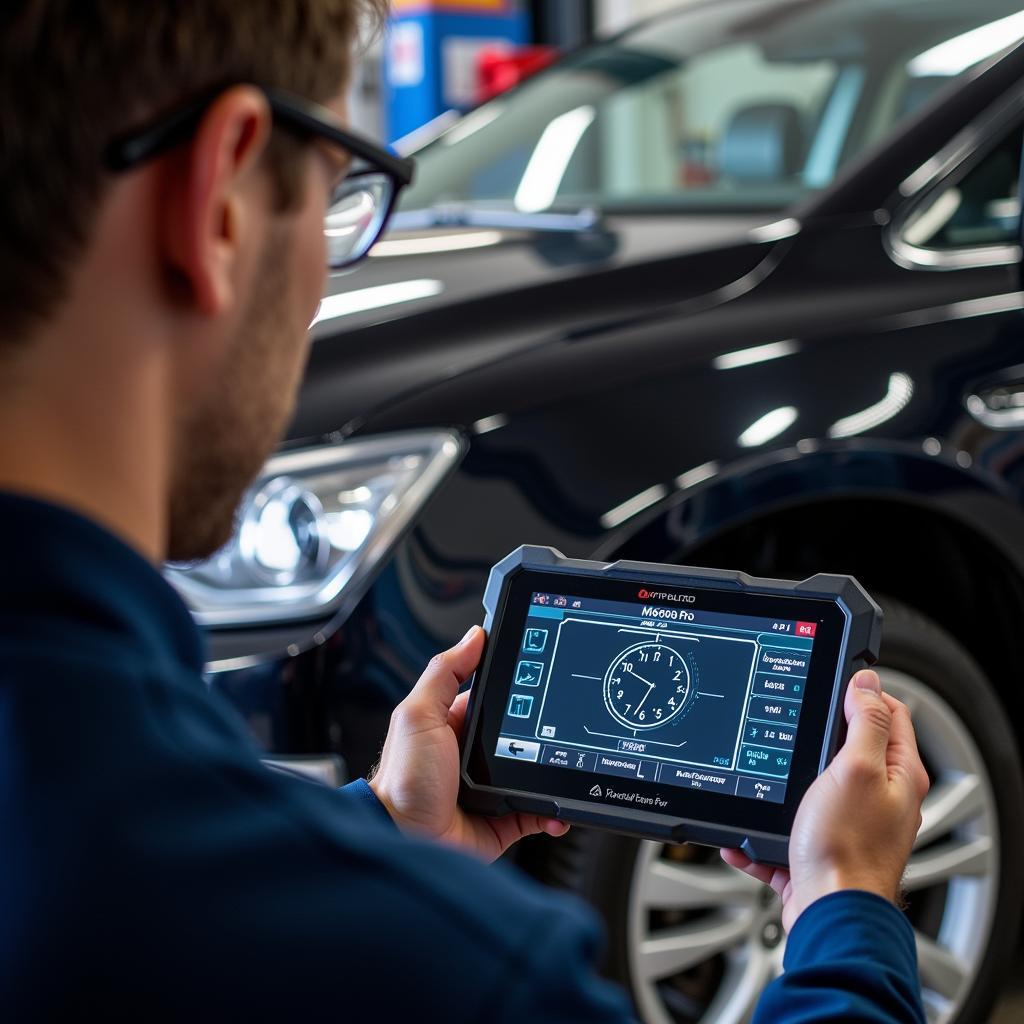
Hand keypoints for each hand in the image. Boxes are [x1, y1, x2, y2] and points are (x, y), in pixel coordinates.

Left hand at [368, 626, 569, 860]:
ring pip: (536, 772)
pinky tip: (557, 807)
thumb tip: (475, 636)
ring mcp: (492, 788)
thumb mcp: (419, 715)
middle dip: (544, 733)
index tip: (547, 677)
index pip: (498, 699)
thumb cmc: (402, 781)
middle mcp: (476, 756)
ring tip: (566, 765)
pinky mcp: (504, 820)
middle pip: (523, 735)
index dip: (520, 690)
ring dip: (552, 770)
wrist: (404, 840)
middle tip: (561, 728)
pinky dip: (552, 811)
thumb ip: (444, 673)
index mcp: (457, 725)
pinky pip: (538, 812)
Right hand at [722, 670, 929, 930]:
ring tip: (763, 785)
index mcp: (897, 774)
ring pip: (812, 790)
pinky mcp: (822, 852)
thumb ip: (864, 722)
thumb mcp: (854, 767)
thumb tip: (867, 682)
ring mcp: (850, 826)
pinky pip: (786, 833)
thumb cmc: (846, 848)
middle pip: (849, 749)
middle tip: (790, 733)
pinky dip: (762, 834)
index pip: (891, 714)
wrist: (829, 914)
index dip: (861, 693)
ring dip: (782, 789)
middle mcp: (880, 799)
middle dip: (814, 738)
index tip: (831, 687)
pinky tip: (743, 838)